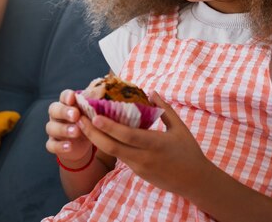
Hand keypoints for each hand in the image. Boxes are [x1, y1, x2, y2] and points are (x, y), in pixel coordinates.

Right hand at [45, 89, 93, 165]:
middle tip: (76, 115)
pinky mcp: (52, 143)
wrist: (79, 144)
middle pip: (54, 109)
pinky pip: (52, 144)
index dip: (67, 96)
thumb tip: (105, 102)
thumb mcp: (91, 115)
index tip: (73, 97)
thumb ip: (93, 109)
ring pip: (52, 127)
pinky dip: (60, 146)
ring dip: (64, 129)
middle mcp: (57, 115)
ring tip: (76, 132)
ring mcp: (53, 129)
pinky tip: (69, 146)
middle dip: (64, 111)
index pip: (63, 96)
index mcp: (66, 104)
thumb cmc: (87, 123)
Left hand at [76, 92, 212, 196]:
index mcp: (155, 144)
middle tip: (78, 119)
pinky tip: (100, 135)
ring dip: (97, 139)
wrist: (193, 180)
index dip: (109, 127)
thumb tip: (152, 92)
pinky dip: (108, 146)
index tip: (95, 116)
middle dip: (92, 133)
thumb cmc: (188, 151)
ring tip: (84, 125)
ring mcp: (139, 167)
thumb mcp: (179, 127)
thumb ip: (164, 109)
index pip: (128, 136)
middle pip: (112, 147)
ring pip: (112, 153)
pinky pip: (120, 157)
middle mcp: (144, 157)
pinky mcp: (137, 172)